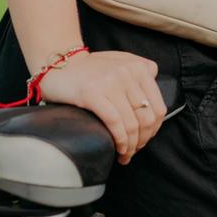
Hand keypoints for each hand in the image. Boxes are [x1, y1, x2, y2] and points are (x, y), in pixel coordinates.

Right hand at [38, 50, 166, 164]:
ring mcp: (110, 82)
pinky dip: (120, 141)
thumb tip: (155, 89)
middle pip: (146, 118)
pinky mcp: (92, 93)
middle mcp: (127, 72)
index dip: (154, 130)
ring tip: (125, 154)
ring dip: (131, 146)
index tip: (145, 139)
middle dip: (143, 141)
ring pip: (132, 124)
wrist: (58, 65)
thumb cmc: (89, 69)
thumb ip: (140, 70)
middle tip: (134, 150)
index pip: (158, 107)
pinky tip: (118, 149)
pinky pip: (115, 123)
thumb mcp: (119, 61)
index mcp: (137, 67)